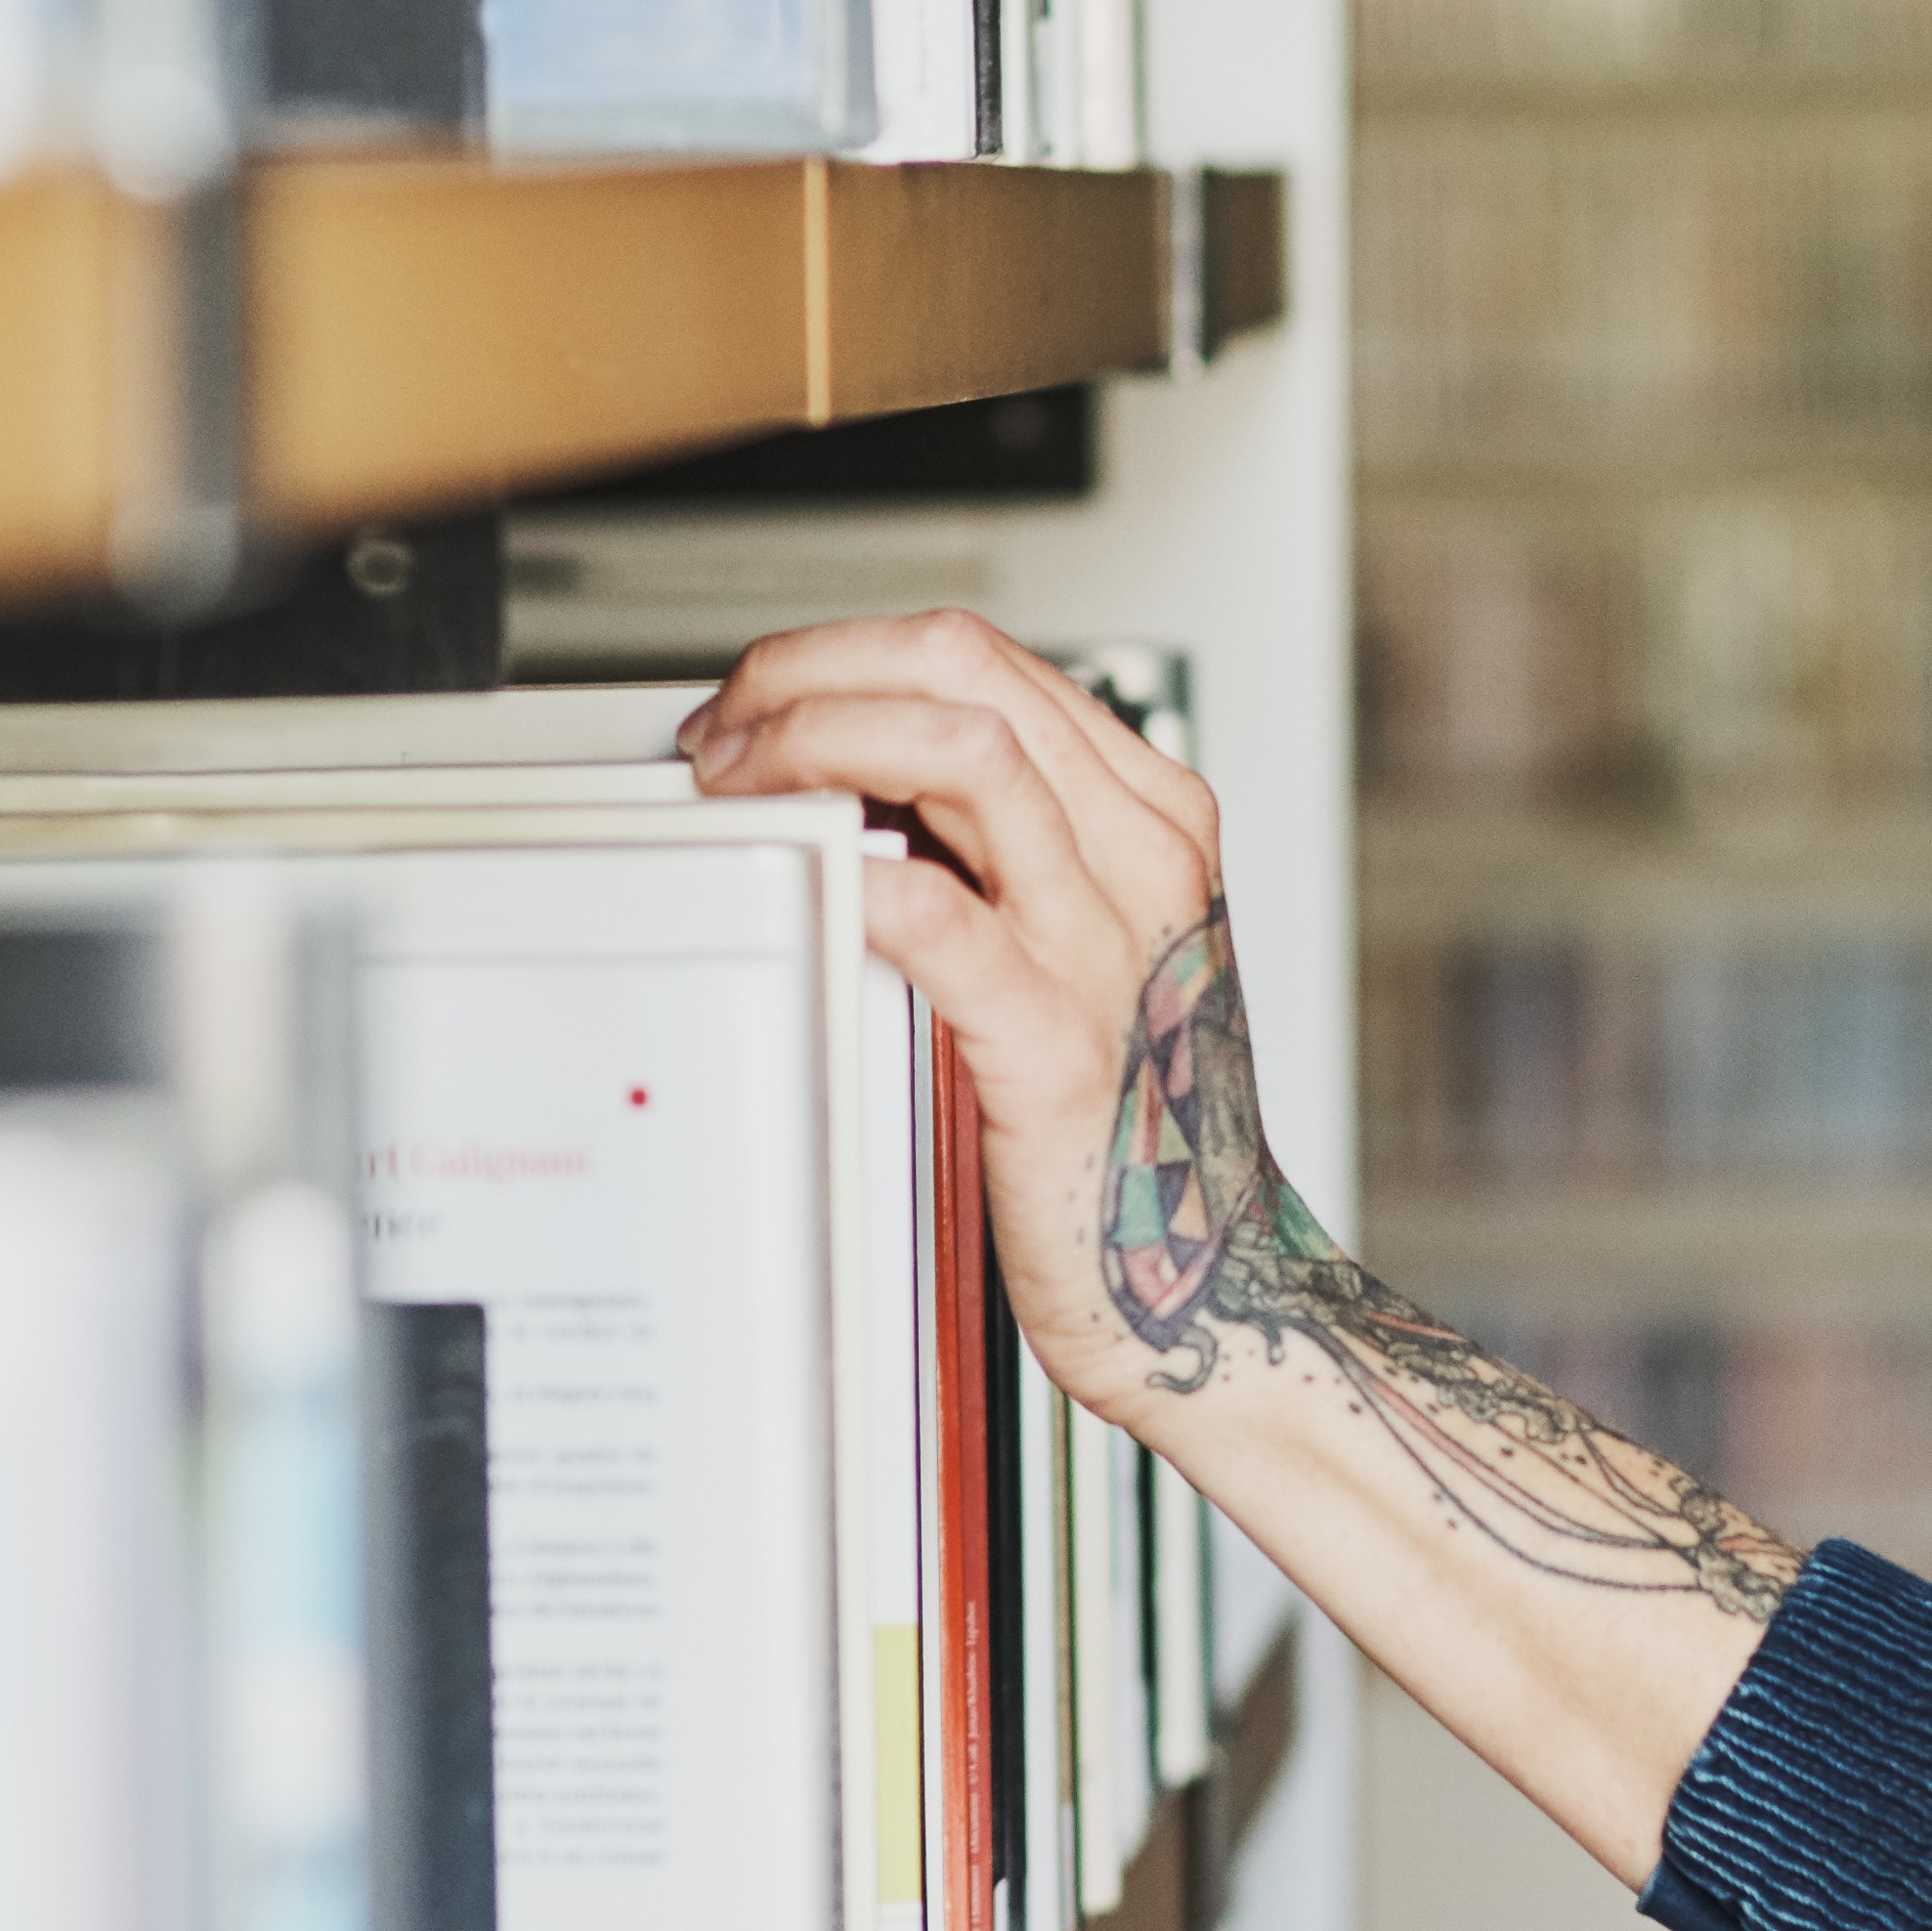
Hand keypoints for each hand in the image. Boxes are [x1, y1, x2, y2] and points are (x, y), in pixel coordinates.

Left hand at [682, 612, 1300, 1410]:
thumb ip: (1000, 850)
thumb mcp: (1089, 941)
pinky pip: (942, 916)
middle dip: (809, 674)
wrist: (1205, 1276)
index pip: (983, 655)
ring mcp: (1109, 943)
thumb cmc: (1129, 1118)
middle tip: (726, 734)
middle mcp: (1142, 857)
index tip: (761, 703)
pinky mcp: (1056, 1042)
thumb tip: (851, 774)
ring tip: (742, 787)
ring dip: (816, 743)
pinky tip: (804, 880)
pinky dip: (853, 875)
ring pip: (961, 753)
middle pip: (965, 671)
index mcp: (1152, 816)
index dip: (843, 654)